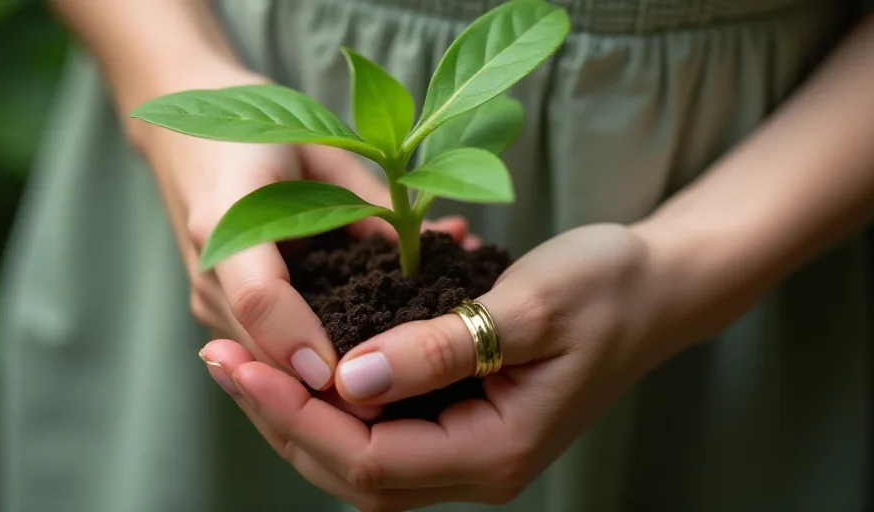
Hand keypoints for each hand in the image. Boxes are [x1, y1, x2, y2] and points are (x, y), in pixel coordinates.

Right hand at [129, 69, 471, 399]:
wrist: (187, 139)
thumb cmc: (263, 134)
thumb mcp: (323, 153)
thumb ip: (371, 205)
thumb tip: (442, 244)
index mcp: (228, 217)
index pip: (258, 297)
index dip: (299, 339)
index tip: (340, 374)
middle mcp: (208, 270)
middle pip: (257, 351)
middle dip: (318, 387)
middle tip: (386, 408)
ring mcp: (207, 299)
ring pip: (259, 367)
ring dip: (316, 389)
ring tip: (383, 403)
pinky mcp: (218, 314)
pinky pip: (261, 356)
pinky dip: (307, 370)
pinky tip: (359, 378)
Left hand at [201, 224, 692, 510]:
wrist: (654, 288)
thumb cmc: (603, 290)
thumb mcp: (527, 307)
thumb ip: (438, 350)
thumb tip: (350, 380)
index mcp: (496, 452)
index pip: (372, 460)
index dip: (299, 414)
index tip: (240, 361)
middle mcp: (477, 469)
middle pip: (352, 472)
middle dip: (279, 417)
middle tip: (218, 358)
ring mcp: (468, 451)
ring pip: (358, 460)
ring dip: (295, 413)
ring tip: (238, 363)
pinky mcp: (462, 423)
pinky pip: (379, 433)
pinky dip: (330, 404)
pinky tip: (299, 366)